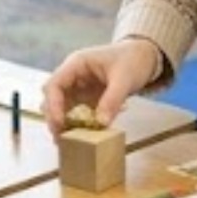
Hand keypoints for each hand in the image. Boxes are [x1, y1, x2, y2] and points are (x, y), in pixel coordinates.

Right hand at [44, 39, 165, 132]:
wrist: (144, 56)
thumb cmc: (132, 60)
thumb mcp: (124, 79)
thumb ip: (112, 100)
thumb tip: (100, 124)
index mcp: (76, 64)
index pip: (54, 84)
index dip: (53, 104)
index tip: (60, 123)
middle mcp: (73, 76)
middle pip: (52, 97)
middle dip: (54, 117)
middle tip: (61, 137)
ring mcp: (78, 88)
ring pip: (61, 107)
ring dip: (63, 123)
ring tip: (68, 141)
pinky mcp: (86, 99)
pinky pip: (75, 113)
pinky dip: (76, 125)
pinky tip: (81, 137)